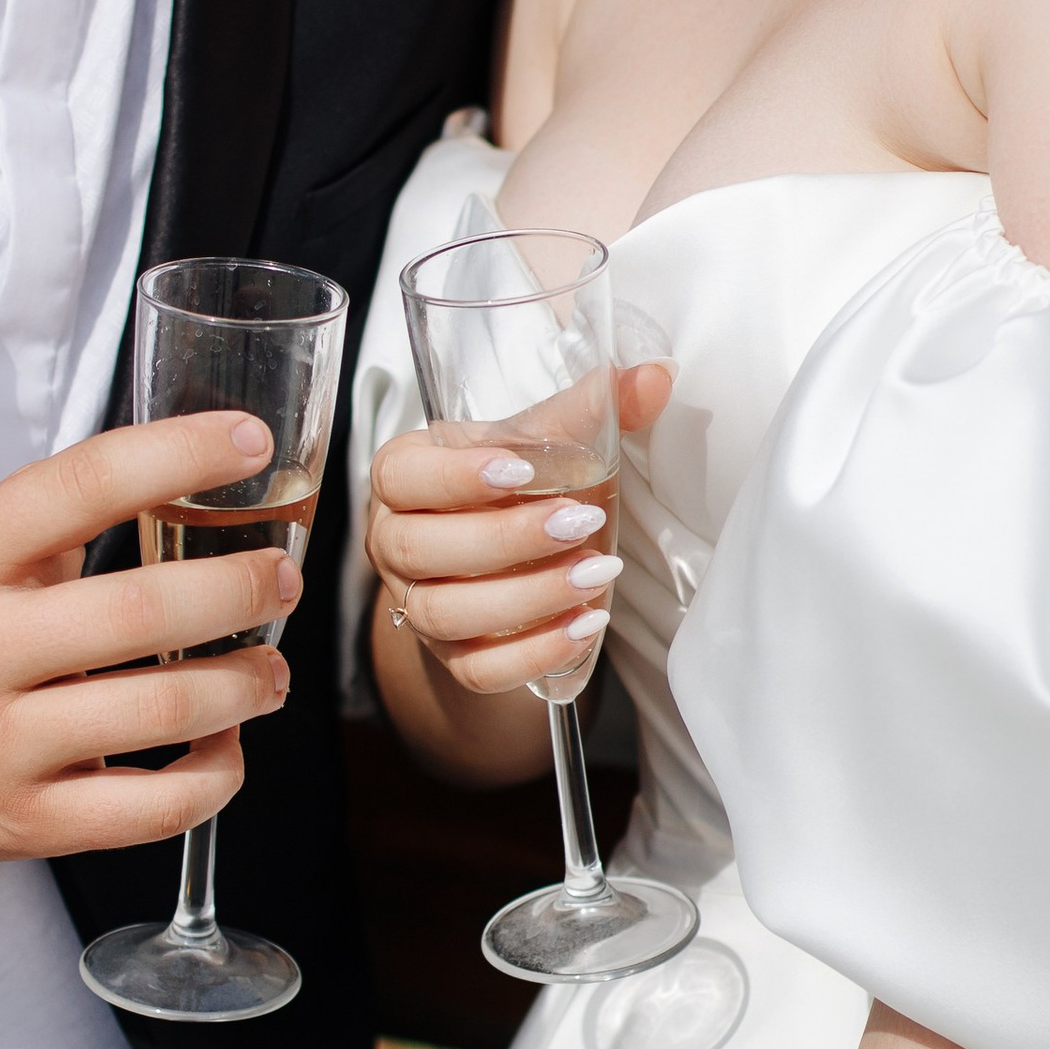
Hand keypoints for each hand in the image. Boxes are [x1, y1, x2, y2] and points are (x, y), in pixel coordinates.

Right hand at [0, 413, 298, 860]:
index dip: (180, 455)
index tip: (249, 443)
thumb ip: (67, 514)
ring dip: (246, 685)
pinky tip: (226, 745)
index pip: (84, 485)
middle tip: (280, 581)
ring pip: (164, 711)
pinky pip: (154, 808)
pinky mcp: (27, 820)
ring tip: (270, 670)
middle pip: (142, 610)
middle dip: (240, 590)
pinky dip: (217, 775)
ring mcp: (0, 742)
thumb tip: (202, 471)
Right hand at [367, 364, 669, 695]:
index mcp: (404, 475)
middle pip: (420, 550)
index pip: (403, 477)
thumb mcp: (545, 440)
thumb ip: (594, 408)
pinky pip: (478, 670)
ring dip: (526, 597)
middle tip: (581, 521)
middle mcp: (394, 541)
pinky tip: (585, 625)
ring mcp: (417, 604)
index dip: (455, 478)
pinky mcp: (451, 656)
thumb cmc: (516, 487)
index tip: (520, 471)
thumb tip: (654, 378)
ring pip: (445, 613)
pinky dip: (532, 653)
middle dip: (505, 539)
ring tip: (596, 574)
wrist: (507, 557)